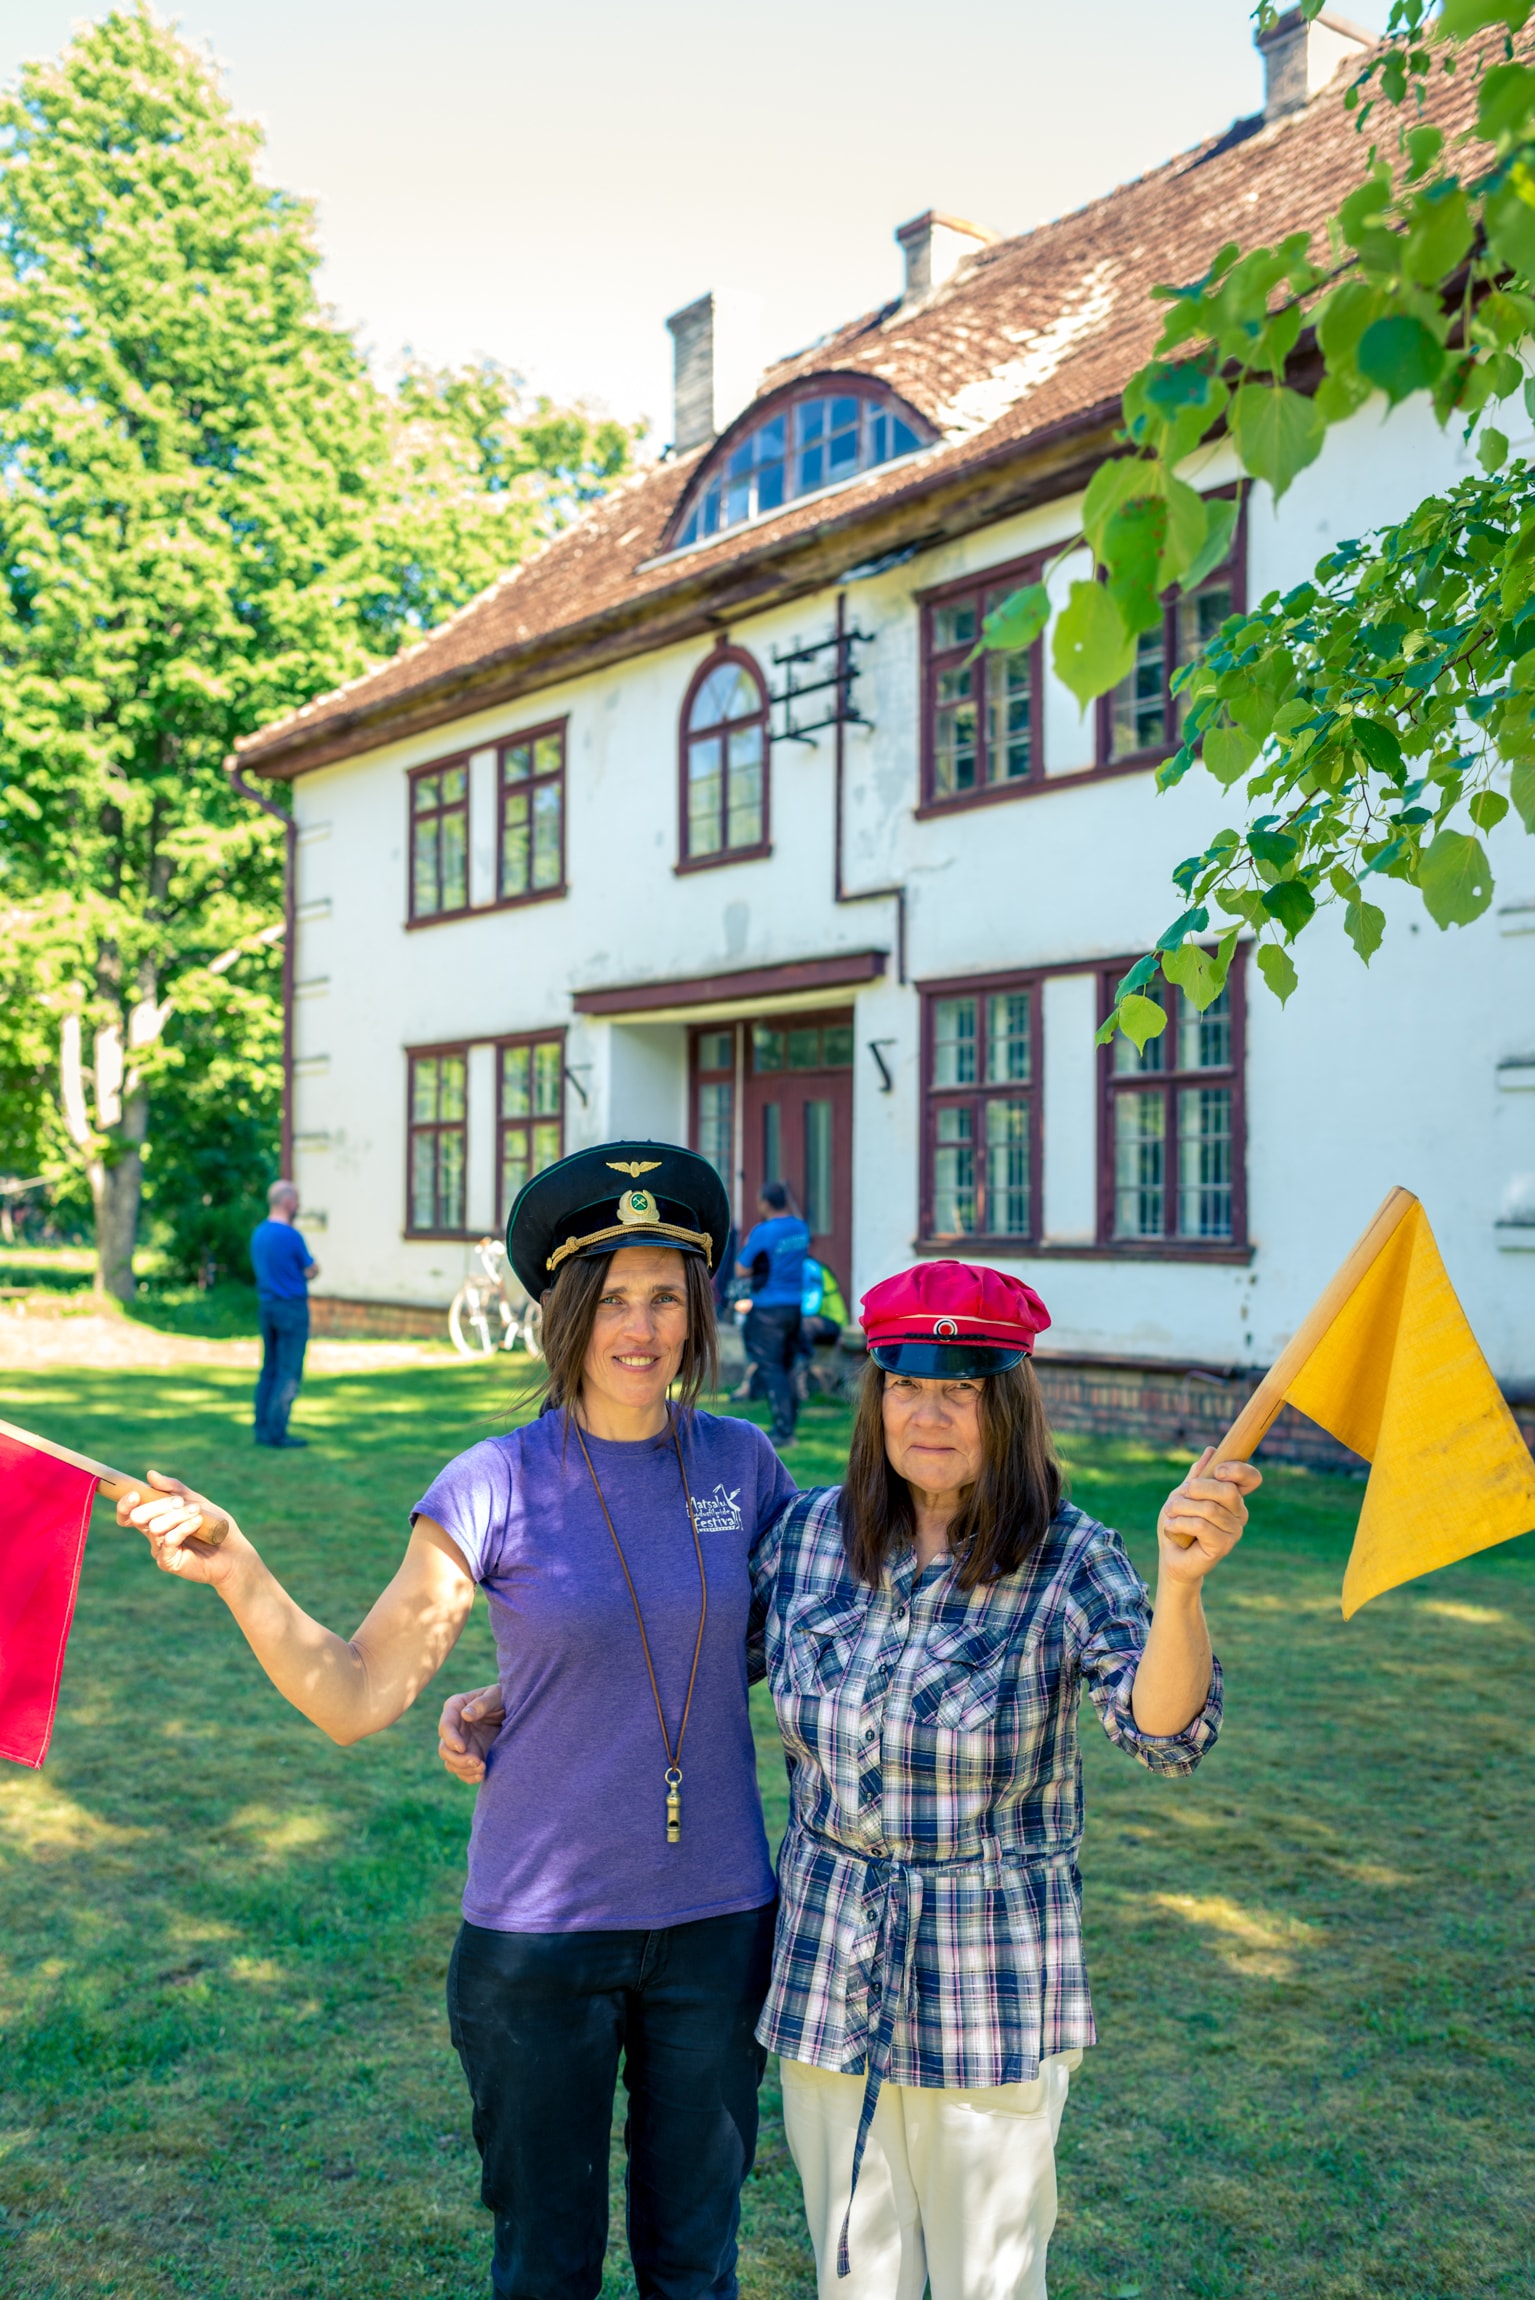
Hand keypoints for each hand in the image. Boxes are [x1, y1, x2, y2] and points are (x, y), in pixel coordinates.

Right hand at [116, 1471, 245, 1588]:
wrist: (234, 1552)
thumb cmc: (215, 1525)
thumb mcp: (196, 1501)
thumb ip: (175, 1488)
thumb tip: (150, 1475)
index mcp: (156, 1517)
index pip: (129, 1512)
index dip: (125, 1504)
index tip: (135, 1494)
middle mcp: (154, 1534)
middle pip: (138, 1517)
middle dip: (158, 1505)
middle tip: (180, 1502)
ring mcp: (160, 1549)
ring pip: (154, 1527)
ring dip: (177, 1516)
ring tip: (197, 1513)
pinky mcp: (168, 1562)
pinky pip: (168, 1541)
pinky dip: (183, 1528)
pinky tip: (197, 1522)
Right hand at [438, 1683, 503, 1783]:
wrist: (517, 1710)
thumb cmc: (504, 1697)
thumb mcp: (496, 1695)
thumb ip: (482, 1704)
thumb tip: (466, 1715)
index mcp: (455, 1708)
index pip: (446, 1726)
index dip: (451, 1739)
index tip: (462, 1748)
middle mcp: (454, 1728)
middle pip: (444, 1749)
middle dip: (458, 1759)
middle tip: (477, 1762)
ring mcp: (461, 1743)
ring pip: (451, 1763)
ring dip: (465, 1769)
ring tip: (483, 1768)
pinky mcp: (470, 1756)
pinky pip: (463, 1771)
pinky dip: (470, 1776)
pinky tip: (482, 1775)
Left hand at [1156, 1447, 1259, 1583]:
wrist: (1171, 1556)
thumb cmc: (1179, 1522)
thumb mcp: (1183, 1494)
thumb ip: (1197, 1476)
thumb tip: (1211, 1450)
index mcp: (1233, 1497)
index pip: (1251, 1478)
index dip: (1239, 1470)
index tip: (1217, 1471)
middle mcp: (1240, 1513)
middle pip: (1227, 1490)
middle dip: (1196, 1488)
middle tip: (1178, 1496)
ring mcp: (1234, 1531)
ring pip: (1209, 1508)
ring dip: (1181, 1507)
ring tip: (1170, 1513)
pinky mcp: (1223, 1546)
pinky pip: (1201, 1526)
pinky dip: (1180, 1523)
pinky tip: (1172, 1527)